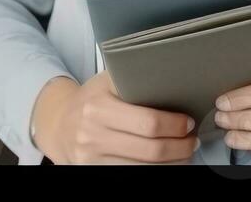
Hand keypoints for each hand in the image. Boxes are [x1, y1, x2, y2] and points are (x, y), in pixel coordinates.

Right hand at [31, 70, 200, 163]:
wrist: (58, 124)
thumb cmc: (91, 99)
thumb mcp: (106, 81)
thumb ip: (134, 77)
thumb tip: (174, 74)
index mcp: (98, 108)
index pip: (148, 123)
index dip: (175, 126)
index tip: (188, 122)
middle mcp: (92, 136)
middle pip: (151, 150)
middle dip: (180, 147)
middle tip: (192, 141)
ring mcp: (91, 158)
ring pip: (145, 169)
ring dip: (173, 164)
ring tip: (184, 154)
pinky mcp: (93, 172)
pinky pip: (132, 176)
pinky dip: (156, 172)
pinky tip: (166, 164)